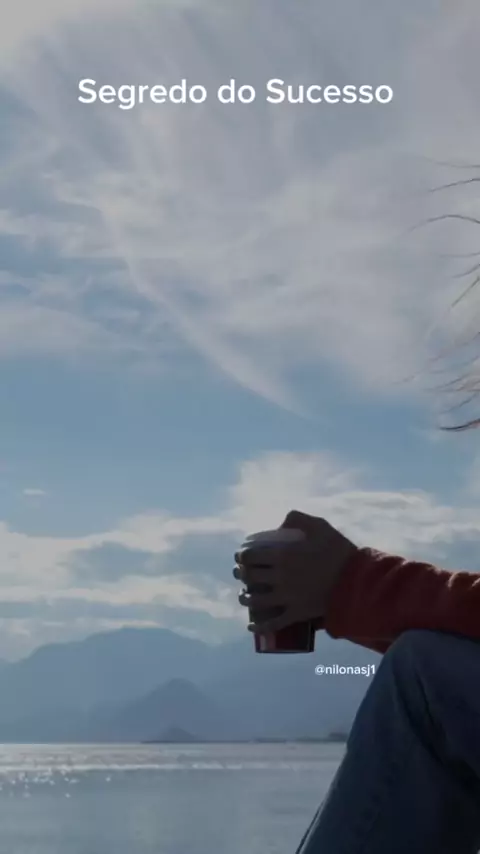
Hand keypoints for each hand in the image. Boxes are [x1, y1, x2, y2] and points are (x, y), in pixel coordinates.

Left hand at [233, 510, 356, 633]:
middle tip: (241, 573)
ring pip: (256, 601)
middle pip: (250, 577)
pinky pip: (273, 624)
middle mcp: (280, 578)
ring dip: (244, 598)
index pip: (251, 556)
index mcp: (283, 556)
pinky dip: (259, 627)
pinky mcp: (297, 614)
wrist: (358, 581)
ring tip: (244, 595)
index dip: (241, 556)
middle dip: (241, 574)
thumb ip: (298, 519)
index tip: (241, 556)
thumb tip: (280, 524)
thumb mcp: (320, 526)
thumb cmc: (339, 551)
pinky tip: (251, 626)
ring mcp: (287, 598)